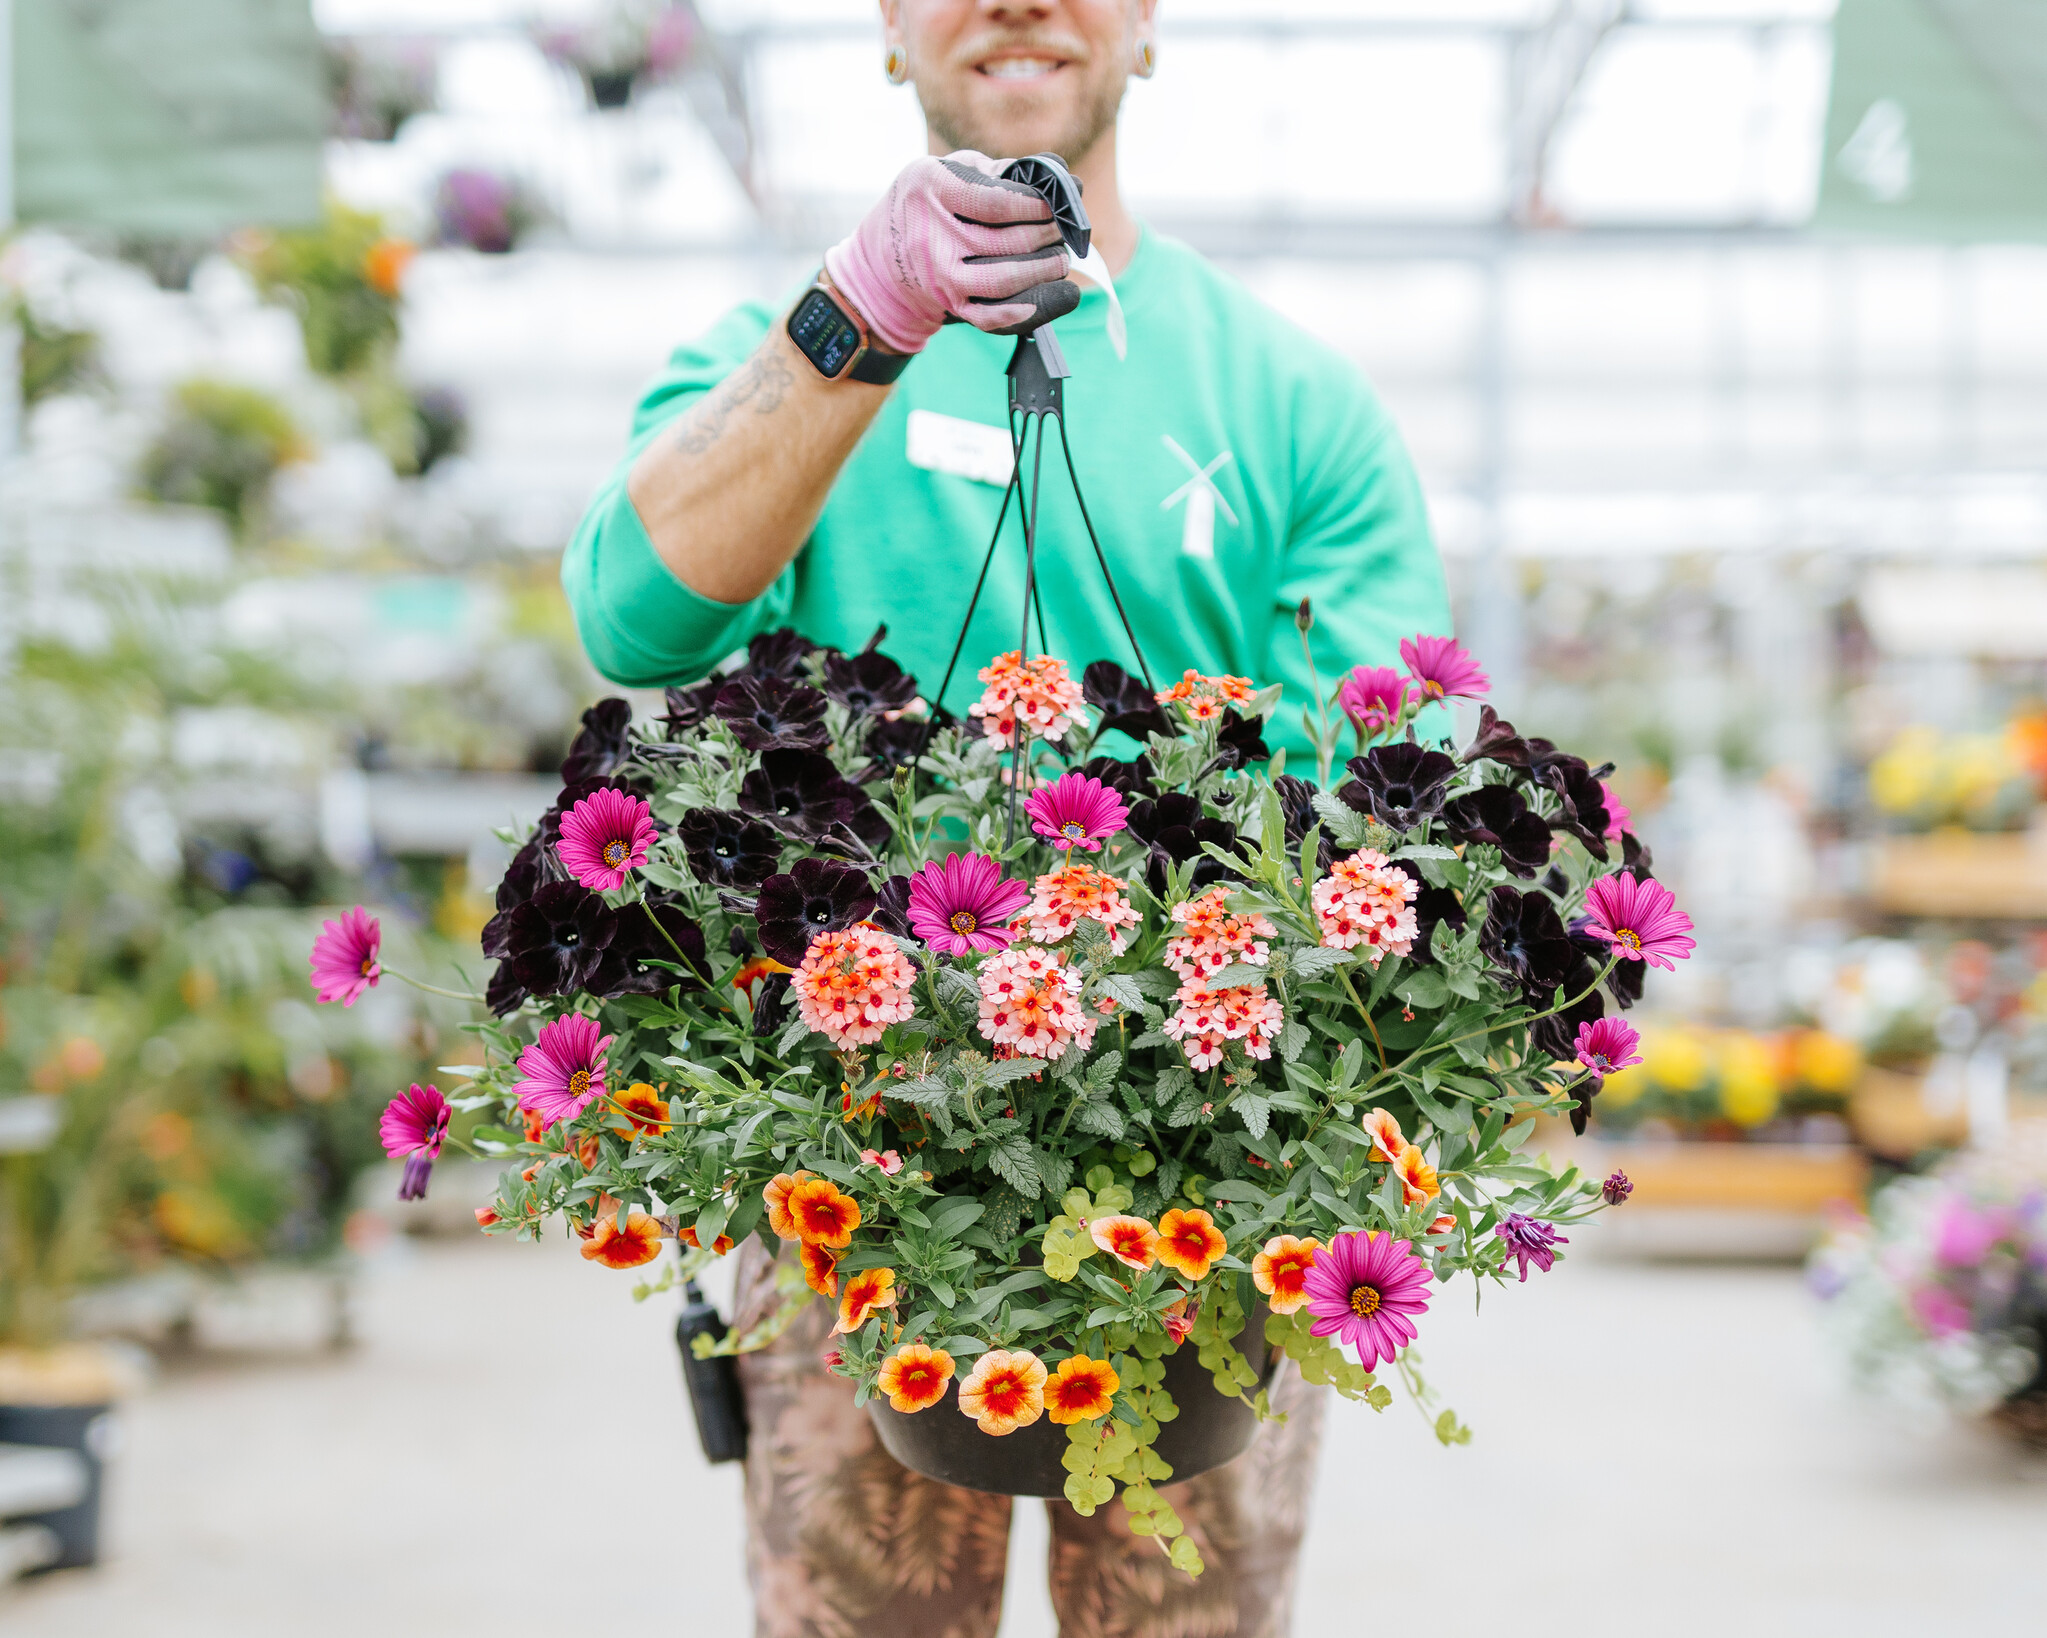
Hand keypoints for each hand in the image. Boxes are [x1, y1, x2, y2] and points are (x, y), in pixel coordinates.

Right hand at [823, 152, 1075, 354]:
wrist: (883, 258)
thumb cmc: (928, 203)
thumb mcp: (949, 171)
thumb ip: (997, 170)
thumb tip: (1057, 174)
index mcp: (932, 188)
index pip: (996, 200)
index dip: (1036, 204)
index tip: (1057, 203)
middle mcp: (933, 234)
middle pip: (1006, 240)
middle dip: (1046, 235)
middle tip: (1063, 230)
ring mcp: (940, 275)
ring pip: (1004, 279)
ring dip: (1043, 270)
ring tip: (1060, 259)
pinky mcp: (949, 305)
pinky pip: (991, 316)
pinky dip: (1025, 311)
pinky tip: (1051, 296)